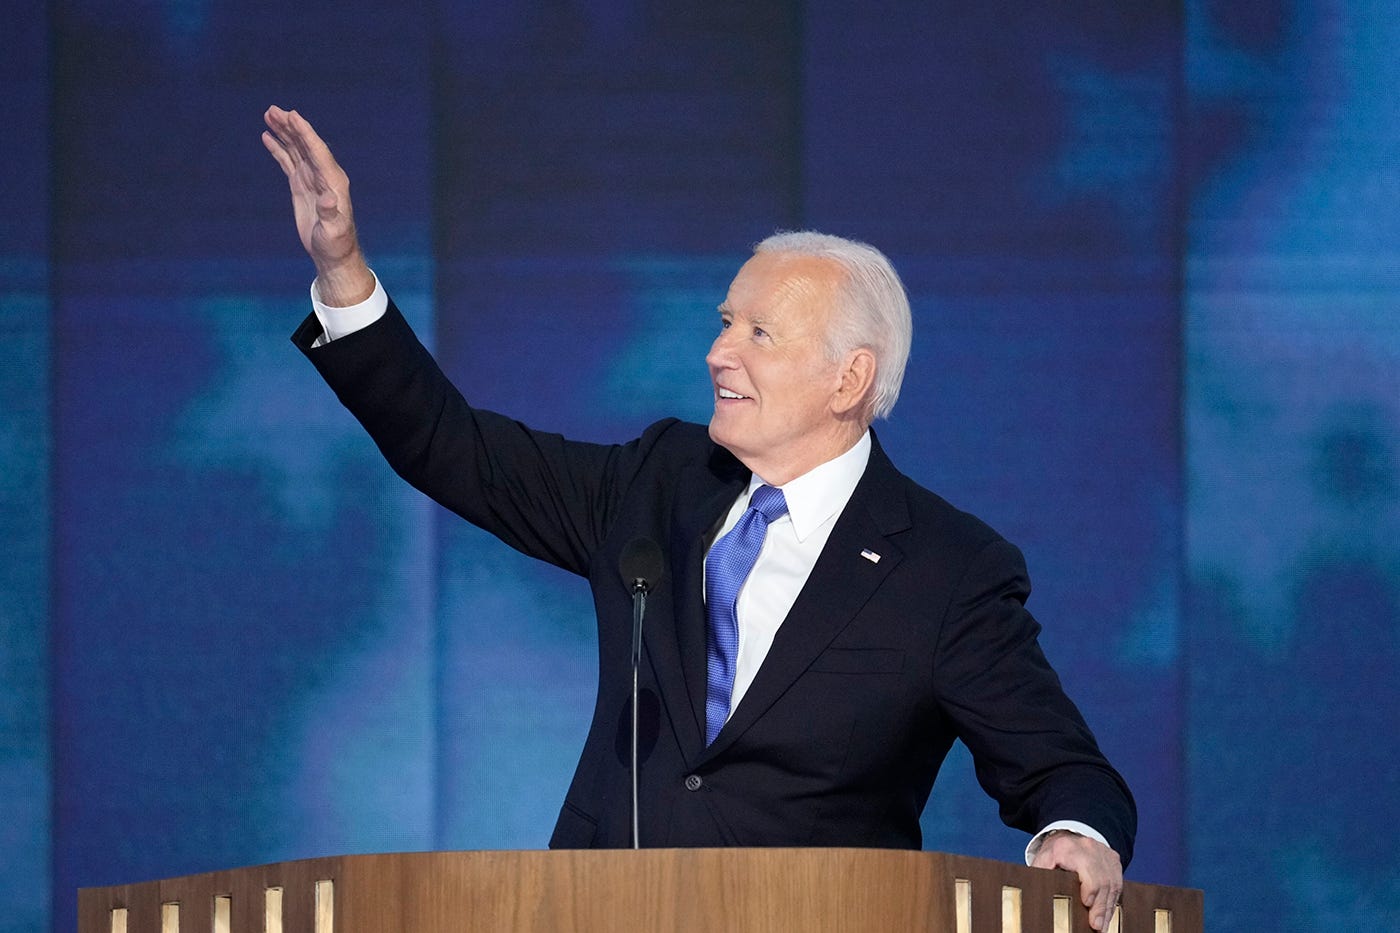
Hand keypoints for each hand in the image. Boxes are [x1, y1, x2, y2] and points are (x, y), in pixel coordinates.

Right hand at [261, 106, 374, 305]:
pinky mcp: (302, 185)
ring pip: (296, 149)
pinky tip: (268, 136)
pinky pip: (289, 162)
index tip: (292, 115)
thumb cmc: (336, 243)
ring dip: (283, 132)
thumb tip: (328, 199)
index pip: (318, 151)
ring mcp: (312, 179)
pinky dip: (279, 149)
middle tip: (274, 110)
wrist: (332, 253)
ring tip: (268, 115)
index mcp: (334, 181)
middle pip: (306, 144)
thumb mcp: (334, 230)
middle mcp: (324, 175)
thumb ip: (331, 214)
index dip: (305, 133)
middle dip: (291, 126)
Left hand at [1030, 831, 1122, 930]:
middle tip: (1097, 925)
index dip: (1090, 887)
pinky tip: (1107, 914)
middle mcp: (1090, 848)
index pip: (1086, 868)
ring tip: (1102, 925)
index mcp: (1069, 848)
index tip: (1087, 904)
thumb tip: (1036, 889)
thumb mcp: (1043, 859)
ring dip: (1107, 908)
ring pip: (1112, 884)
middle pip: (1101, 880)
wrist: (1070, 836)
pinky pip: (1117, 884)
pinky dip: (1112, 901)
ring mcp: (1104, 853)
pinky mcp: (1114, 861)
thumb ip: (1040, 871)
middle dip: (1100, 906)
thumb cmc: (1055, 852)